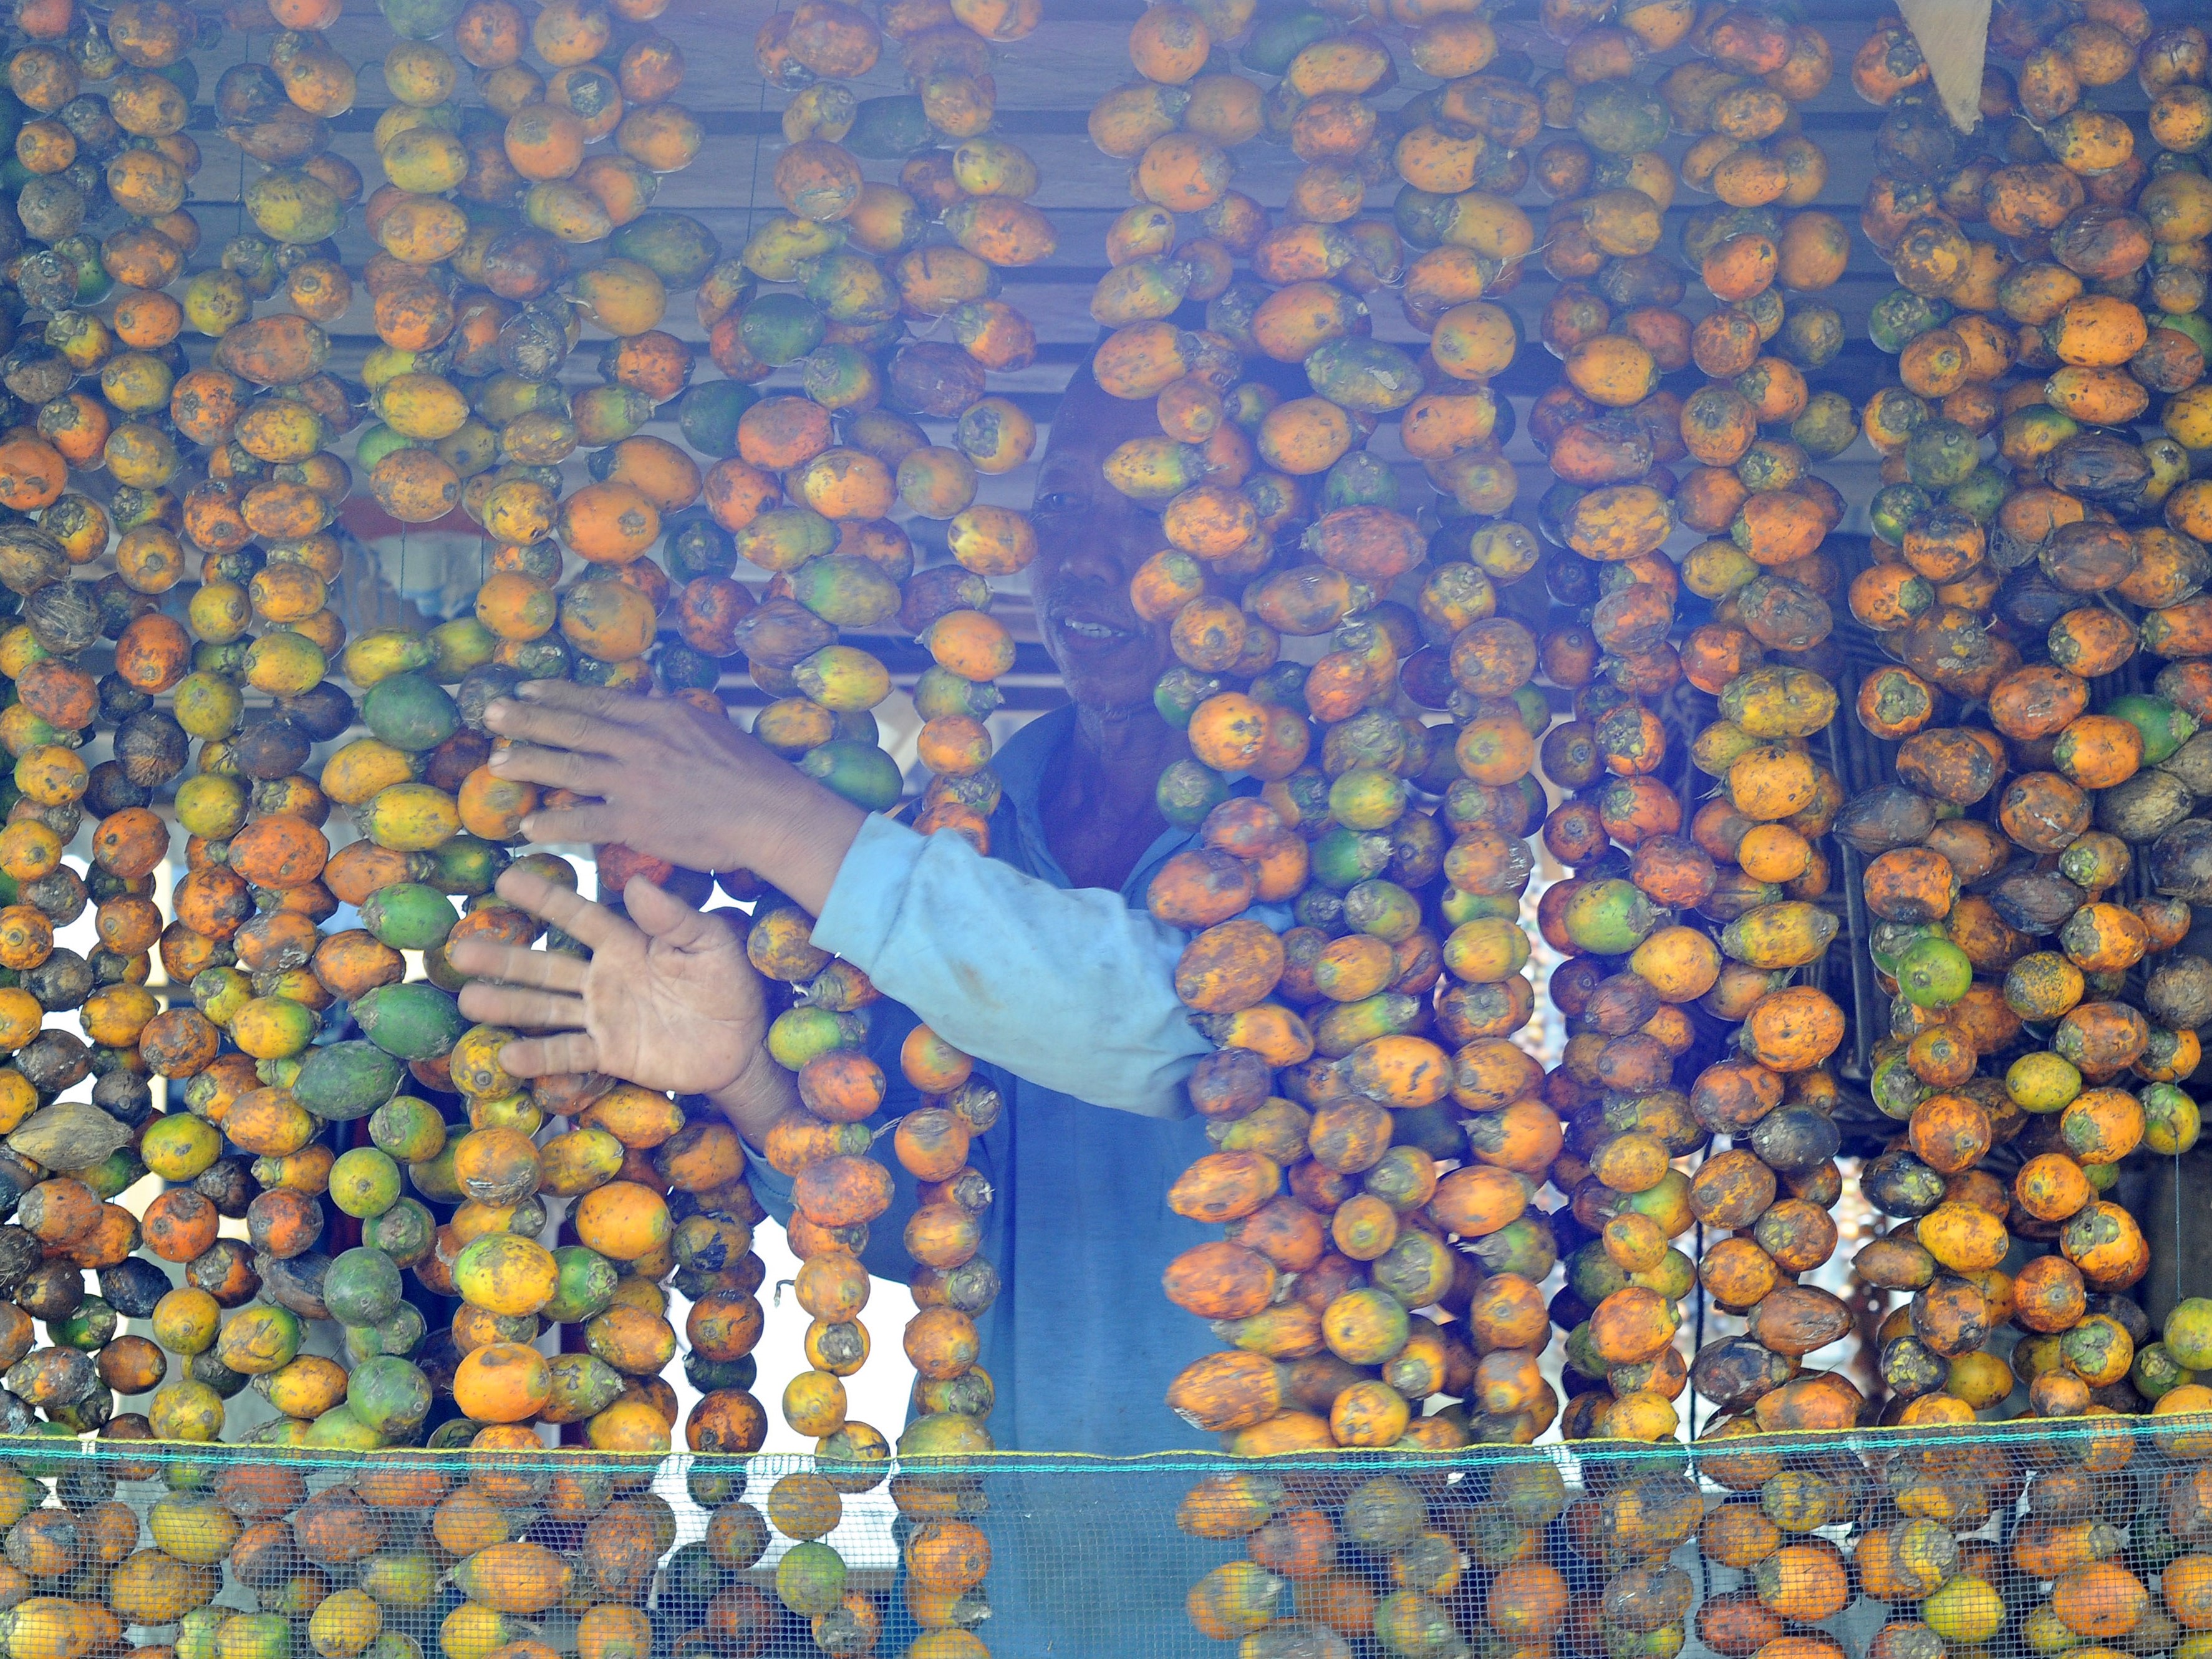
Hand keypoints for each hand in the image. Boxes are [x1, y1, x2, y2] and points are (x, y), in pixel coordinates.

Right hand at [450, 867, 774, 1100]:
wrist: (745, 1042)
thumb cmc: (730, 982)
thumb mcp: (710, 943)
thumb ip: (673, 918)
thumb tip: (635, 885)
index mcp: (628, 942)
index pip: (579, 915)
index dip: (544, 898)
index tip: (504, 878)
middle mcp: (606, 977)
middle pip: (546, 964)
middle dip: (504, 957)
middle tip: (459, 948)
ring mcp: (604, 1016)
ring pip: (546, 1007)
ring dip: (507, 1004)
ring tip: (467, 998)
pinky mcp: (611, 1052)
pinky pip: (569, 1053)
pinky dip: (538, 1055)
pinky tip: (506, 1055)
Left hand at [483, 681, 866, 911]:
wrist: (772, 813)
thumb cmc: (750, 773)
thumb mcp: (709, 726)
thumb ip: (670, 715)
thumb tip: (647, 695)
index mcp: (659, 715)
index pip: (595, 700)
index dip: (554, 694)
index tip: (524, 689)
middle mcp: (640, 742)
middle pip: (571, 726)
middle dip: (526, 719)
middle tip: (491, 714)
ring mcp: (635, 781)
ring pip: (568, 768)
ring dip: (528, 763)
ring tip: (498, 763)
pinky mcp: (637, 820)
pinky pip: (583, 819)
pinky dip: (553, 822)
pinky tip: (529, 826)